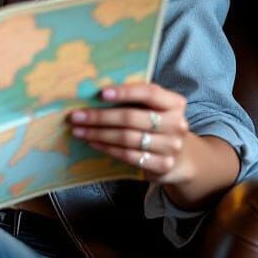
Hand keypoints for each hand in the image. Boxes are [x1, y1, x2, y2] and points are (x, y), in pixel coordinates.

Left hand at [68, 81, 196, 186]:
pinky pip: (128, 155)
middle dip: (100, 116)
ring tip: (78, 131)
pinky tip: (93, 143)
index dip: (125, 92)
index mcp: (175, 103)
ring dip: (98, 134)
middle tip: (76, 116)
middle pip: (131, 118)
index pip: (149, 93)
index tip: (100, 93)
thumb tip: (96, 93)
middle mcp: (176, 124)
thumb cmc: (158, 126)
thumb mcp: (155, 109)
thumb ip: (135, 100)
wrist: (181, 158)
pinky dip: (107, 148)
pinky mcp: (162, 165)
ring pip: (126, 138)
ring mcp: (171, 146)